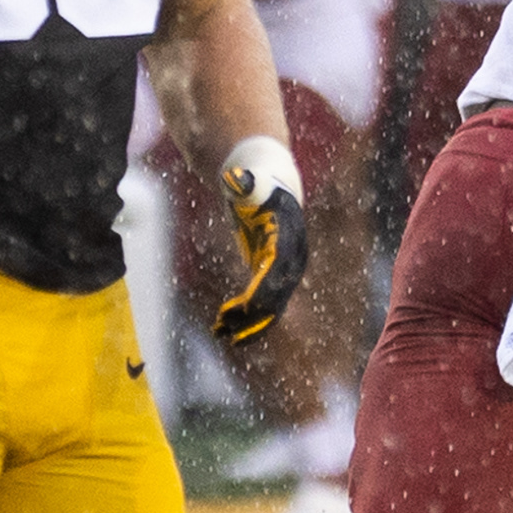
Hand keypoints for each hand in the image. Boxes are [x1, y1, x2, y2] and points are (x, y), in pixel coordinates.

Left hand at [212, 143, 312, 346]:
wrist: (271, 186)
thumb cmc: (257, 182)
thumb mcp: (250, 180)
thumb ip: (244, 182)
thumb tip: (237, 178)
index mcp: (289, 237)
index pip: (278, 269)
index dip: (263, 289)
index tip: (244, 307)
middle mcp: (292, 258)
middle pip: (277, 294)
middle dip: (254, 315)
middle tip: (227, 329)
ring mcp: (284, 270)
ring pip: (271, 307)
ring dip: (247, 324)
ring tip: (220, 334)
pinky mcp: (270, 276)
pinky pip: (262, 304)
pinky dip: (244, 318)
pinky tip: (221, 328)